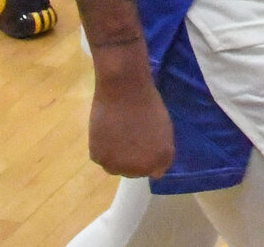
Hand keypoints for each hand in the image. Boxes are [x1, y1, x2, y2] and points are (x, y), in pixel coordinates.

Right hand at [87, 52, 174, 178]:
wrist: (124, 90)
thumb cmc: (149, 104)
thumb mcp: (165, 130)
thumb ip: (162, 153)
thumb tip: (155, 173)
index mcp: (160, 160)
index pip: (155, 171)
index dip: (149, 155)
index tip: (145, 141)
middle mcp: (140, 169)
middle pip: (135, 171)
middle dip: (134, 157)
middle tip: (130, 135)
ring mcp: (118, 166)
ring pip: (117, 167)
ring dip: (117, 156)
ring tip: (118, 133)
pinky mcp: (99, 158)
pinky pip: (102, 159)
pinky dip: (104, 149)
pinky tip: (107, 132)